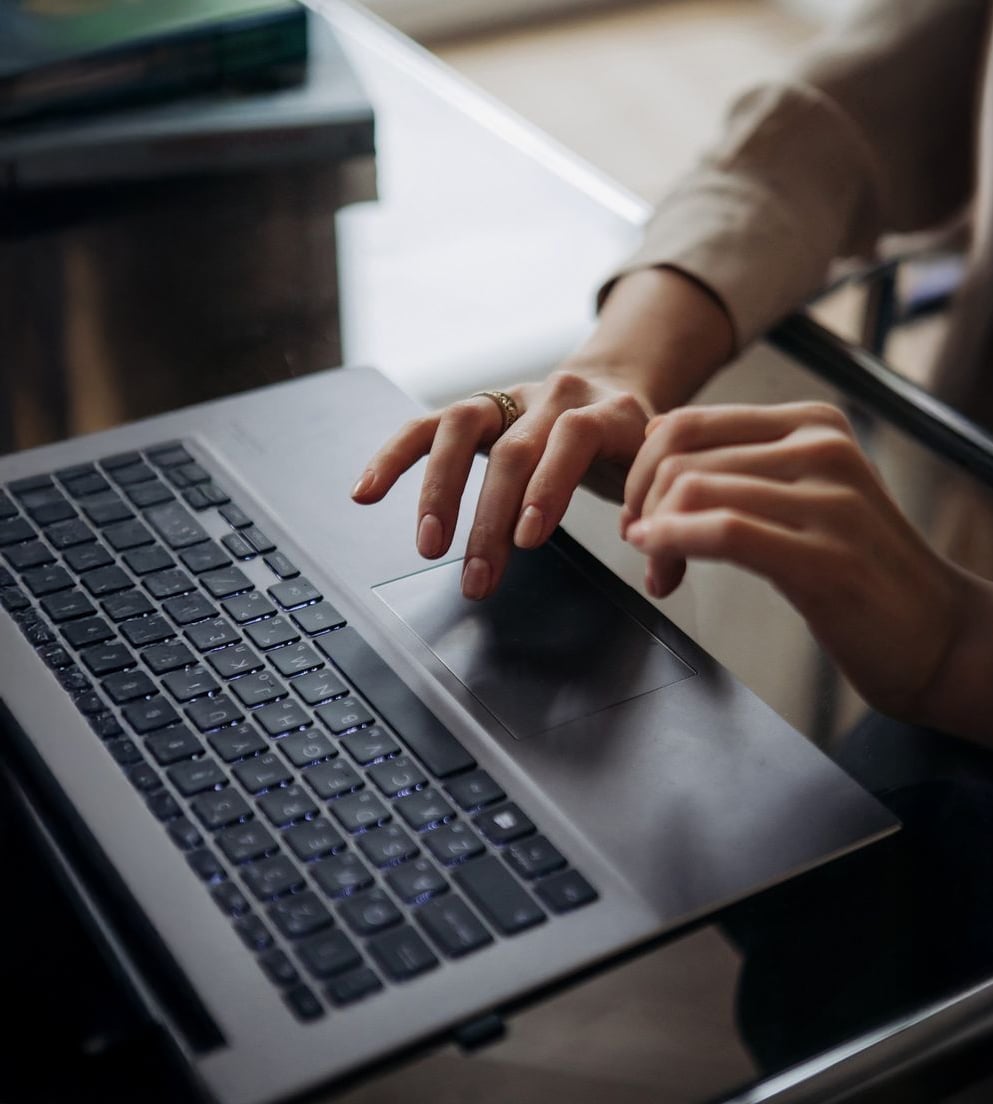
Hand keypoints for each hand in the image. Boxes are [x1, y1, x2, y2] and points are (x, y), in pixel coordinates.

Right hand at [352, 369, 651, 598]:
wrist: (615, 389)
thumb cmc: (636, 449)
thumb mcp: (660, 482)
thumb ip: (666, 532)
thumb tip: (660, 580)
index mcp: (610, 411)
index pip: (573, 437)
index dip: (550, 484)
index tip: (528, 537)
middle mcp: (555, 396)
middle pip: (514, 449)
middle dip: (490, 518)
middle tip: (476, 577)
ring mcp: (509, 397)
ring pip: (460, 427)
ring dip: (438, 491)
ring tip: (427, 547)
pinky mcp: (475, 407)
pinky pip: (426, 426)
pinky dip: (393, 457)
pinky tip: (364, 492)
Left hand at [621, 401, 970, 724]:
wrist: (937, 634)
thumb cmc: (856, 568)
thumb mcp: (800, 495)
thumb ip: (736, 464)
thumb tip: (653, 442)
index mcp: (812, 423)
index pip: (687, 423)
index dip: (641, 471)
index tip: (639, 513)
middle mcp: (823, 449)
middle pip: (679, 458)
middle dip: (641, 506)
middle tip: (643, 548)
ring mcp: (829, 501)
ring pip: (691, 490)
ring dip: (654, 536)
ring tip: (661, 570)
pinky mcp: (826, 558)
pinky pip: (722, 532)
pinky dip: (673, 544)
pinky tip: (662, 566)